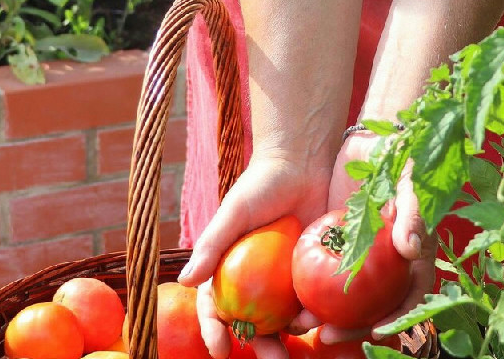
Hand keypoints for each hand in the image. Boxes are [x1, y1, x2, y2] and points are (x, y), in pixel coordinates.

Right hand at [180, 154, 331, 358]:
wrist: (303, 163)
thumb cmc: (261, 184)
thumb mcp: (233, 213)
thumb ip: (210, 246)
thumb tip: (185, 282)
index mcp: (229, 268)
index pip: (215, 307)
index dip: (214, 331)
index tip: (220, 349)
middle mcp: (255, 280)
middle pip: (252, 323)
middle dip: (259, 347)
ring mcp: (285, 279)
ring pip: (283, 320)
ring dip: (287, 338)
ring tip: (294, 349)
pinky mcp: (312, 273)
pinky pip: (311, 301)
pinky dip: (313, 316)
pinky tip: (318, 322)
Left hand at [294, 133, 435, 345]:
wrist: (371, 142)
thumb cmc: (400, 162)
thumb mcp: (409, 185)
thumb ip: (413, 215)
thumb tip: (412, 250)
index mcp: (412, 259)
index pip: (408, 298)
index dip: (395, 320)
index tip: (374, 331)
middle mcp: (388, 266)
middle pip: (373, 308)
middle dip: (351, 327)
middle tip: (326, 335)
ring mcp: (362, 258)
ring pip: (345, 298)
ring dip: (325, 316)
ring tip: (299, 325)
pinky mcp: (337, 247)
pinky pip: (323, 275)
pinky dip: (309, 289)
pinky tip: (288, 299)